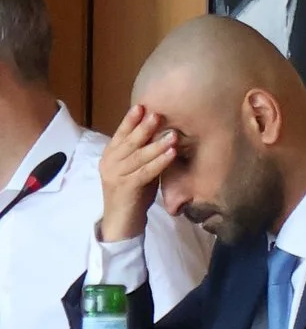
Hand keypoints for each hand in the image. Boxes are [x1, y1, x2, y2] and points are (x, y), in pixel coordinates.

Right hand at [96, 103, 178, 243]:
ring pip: (138, 156)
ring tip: (173, 134)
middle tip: (158, 114)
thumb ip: (142, 151)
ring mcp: (116, 176)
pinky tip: (171, 154)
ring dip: (156, 144)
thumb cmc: (132, 191)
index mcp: (110, 155)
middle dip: (144, 128)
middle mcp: (109, 163)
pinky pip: (145, 172)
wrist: (121, 222)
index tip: (141, 106)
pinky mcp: (126, 189)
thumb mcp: (135, 167)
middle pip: (129, 142)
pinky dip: (159, 162)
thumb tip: (161, 130)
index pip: (120, 134)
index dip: (130, 120)